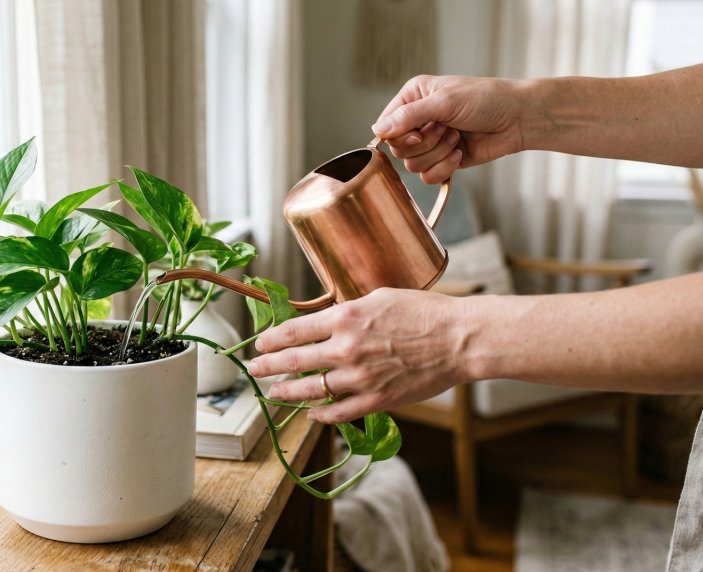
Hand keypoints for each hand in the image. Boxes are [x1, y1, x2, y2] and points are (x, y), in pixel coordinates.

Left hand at [247, 288, 471, 423]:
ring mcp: (360, 377)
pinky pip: (339, 412)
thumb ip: (348, 311)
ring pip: (310, 390)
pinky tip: (311, 414)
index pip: (294, 331)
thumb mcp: (378, 297)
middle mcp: (346, 348)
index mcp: (344, 317)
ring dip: (287, 392)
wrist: (459, 339)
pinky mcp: (376, 399)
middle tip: (253, 369)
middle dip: (268, 366)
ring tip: (274, 393)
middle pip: (293, 360)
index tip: (261, 344)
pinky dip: (320, 415)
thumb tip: (325, 321)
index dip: (271, 339)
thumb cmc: (423, 312)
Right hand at [373, 75, 526, 183]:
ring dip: (438, 154)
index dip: (400, 136)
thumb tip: (377, 130)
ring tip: (457, 138)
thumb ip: (409, 116)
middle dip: (425, 144)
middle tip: (447, 129)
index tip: (421, 132)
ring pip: (412, 166)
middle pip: (398, 149)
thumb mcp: (445, 102)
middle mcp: (417, 120)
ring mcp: (430, 142)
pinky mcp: (442, 160)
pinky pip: (427, 177)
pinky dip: (445, 168)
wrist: (517, 119)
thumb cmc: (486, 99)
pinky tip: (460, 153)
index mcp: (412, 98)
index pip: (386, 126)